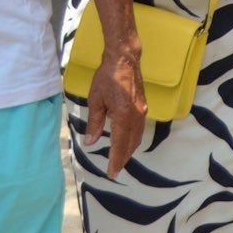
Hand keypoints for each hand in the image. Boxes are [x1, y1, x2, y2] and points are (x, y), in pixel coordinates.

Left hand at [85, 45, 146, 178]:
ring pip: (137, 136)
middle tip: (114, 171)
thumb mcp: (95, 101)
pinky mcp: (143, 106)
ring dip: (129, 149)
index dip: (115, 160)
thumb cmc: (107, 78)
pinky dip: (133, 139)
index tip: (111, 173)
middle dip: (123, 158)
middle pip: (131, 143)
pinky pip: (139, 128)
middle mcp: (136, 116)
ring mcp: (142, 111)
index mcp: (123, 116)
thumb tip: (90, 142)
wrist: (124, 60)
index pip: (119, 144)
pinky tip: (127, 141)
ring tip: (120, 159)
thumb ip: (94, 122)